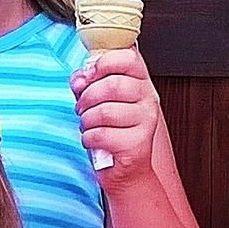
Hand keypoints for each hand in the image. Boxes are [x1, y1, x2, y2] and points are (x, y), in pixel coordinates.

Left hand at [70, 48, 160, 183]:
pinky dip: (88, 138)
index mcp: (140, 82)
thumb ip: (87, 83)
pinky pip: (102, 134)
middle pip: (113, 84)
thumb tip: (80, 77)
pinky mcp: (137, 145)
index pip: (128, 57)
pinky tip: (93, 140)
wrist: (126, 170)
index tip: (91, 76)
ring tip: (88, 125)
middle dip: (88, 97)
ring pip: (105, 111)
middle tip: (82, 107)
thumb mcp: (98, 101)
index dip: (103, 63)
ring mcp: (145, 122)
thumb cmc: (112, 132)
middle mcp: (148, 99)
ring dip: (86, 120)